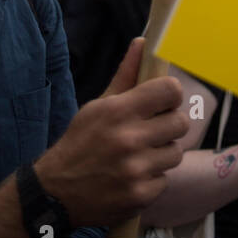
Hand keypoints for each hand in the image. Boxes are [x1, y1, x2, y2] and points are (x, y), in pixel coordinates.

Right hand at [35, 38, 187, 226]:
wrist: (56, 192)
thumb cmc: (79, 143)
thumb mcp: (97, 106)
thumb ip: (126, 76)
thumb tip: (142, 42)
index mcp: (119, 111)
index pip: (170, 90)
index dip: (170, 94)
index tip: (163, 100)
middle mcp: (129, 139)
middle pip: (181, 122)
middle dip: (169, 124)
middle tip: (153, 129)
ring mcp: (136, 170)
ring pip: (176, 153)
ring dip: (162, 153)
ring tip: (141, 154)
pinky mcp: (140, 196)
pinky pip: (164, 180)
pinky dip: (152, 179)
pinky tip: (134, 176)